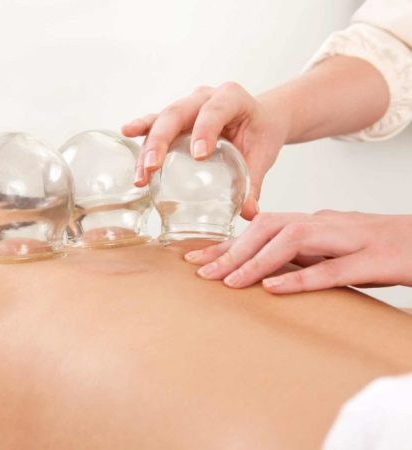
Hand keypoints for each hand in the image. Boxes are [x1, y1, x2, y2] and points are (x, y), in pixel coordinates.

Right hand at [122, 82, 289, 219]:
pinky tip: (126, 133)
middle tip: (152, 167)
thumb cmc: (261, 133)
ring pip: (162, 120)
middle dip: (161, 140)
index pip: (216, 110)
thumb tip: (249, 213)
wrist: (260, 118)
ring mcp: (188, 104)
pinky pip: (155, 122)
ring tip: (141, 174)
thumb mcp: (262, 155)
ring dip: (148, 148)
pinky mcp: (176, 117)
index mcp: (232, 98)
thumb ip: (254, 182)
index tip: (199, 155)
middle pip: (177, 113)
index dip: (205, 129)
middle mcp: (205, 96)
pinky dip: (142, 129)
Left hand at [183, 210, 411, 293]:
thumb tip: (265, 272)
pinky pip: (332, 268)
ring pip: (293, 240)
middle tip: (200, 273)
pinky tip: (274, 288)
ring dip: (256, 261)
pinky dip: (300, 277)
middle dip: (231, 250)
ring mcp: (350, 239)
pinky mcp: (373, 260)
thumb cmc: (384, 250)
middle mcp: (326, 225)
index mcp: (316, 223)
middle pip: (269, 228)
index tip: (196, 260)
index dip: (227, 243)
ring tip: (228, 282)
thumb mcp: (336, 251)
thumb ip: (303, 256)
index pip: (261, 228)